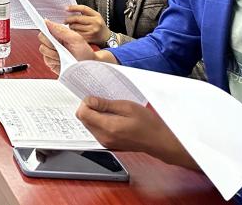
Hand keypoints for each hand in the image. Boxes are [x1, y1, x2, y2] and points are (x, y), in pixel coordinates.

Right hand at [38, 20, 98, 74]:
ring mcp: (52, 52)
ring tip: (64, 56)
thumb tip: (47, 21)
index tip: (47, 32)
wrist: (89, 68)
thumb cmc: (85, 53)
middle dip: (51, 43)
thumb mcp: (76, 39)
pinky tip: (62, 61)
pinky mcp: (51, 62)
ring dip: (54, 53)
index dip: (45, 30)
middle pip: (42, 38)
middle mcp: (54, 42)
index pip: (46, 29)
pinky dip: (54, 61)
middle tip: (61, 47)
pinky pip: (46, 59)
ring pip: (43, 49)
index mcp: (60, 34)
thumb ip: (61, 30)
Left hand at [65, 4, 111, 45]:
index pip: (83, 8)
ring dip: (71, 26)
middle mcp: (95, 22)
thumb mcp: (95, 17)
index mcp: (96, 15)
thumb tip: (70, 10)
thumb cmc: (98, 25)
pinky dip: (74, 32)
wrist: (106, 37)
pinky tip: (75, 32)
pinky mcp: (89, 38)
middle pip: (77, 18)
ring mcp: (92, 30)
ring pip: (75, 27)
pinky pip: (76, 34)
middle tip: (65, 20)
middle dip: (69, 19)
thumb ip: (85, 13)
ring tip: (72, 26)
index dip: (74, 7)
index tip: (66, 8)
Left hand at [76, 97, 198, 170]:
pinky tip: (112, 119)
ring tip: (111, 111)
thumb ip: (106, 104)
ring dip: (94, 115)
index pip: (82, 114)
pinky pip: (96, 130)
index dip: (86, 103)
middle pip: (83, 119)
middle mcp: (104, 137)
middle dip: (89, 108)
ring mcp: (106, 142)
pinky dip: (99, 122)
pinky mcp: (109, 144)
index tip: (96, 98)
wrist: (159, 141)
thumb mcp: (128, 107)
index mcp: (108, 127)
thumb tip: (89, 100)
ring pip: (88, 125)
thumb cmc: (148, 124)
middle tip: (104, 103)